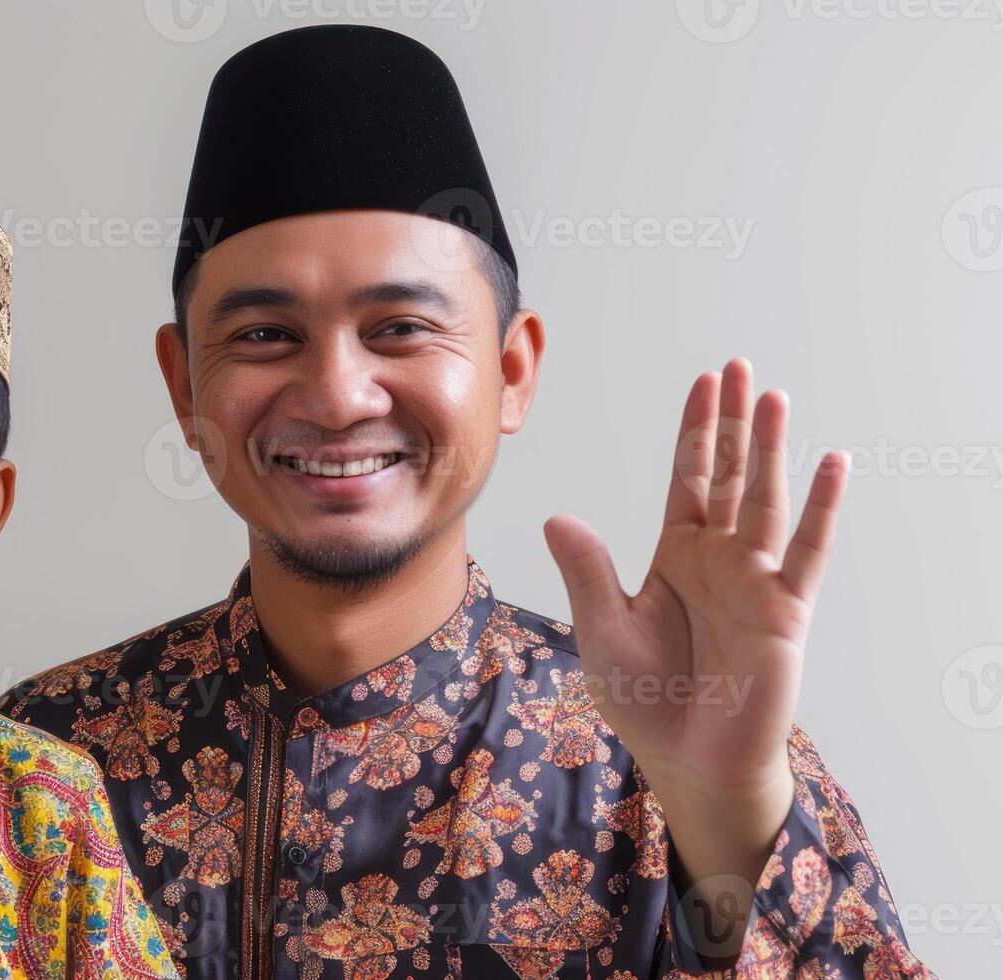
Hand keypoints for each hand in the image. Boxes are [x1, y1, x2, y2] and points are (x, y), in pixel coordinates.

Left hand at [541, 359, 848, 950]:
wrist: (688, 759)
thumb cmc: (645, 697)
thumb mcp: (604, 628)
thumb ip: (589, 571)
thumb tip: (558, 517)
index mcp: (677, 554)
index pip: (689, 477)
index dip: (696, 430)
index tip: (705, 381)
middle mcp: (720, 558)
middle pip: (729, 474)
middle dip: (733, 422)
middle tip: (740, 367)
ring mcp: (756, 580)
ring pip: (764, 500)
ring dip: (770, 450)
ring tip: (773, 397)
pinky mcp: (786, 611)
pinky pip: (807, 552)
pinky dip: (821, 509)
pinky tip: (831, 463)